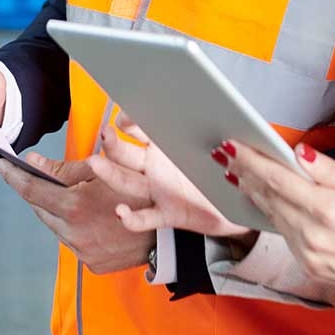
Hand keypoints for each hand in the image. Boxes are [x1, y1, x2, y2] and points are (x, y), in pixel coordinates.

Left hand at [0, 153, 155, 274]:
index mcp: (74, 206)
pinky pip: (74, 241)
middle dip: (40, 193)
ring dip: (61, 211)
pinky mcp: (91, 263)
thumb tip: (33, 161)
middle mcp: (72, 233)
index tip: (3, 167)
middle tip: (41, 177)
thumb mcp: (104, 171)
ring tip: (78, 198)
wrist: (169, 233)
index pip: (32, 190)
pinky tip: (94, 219)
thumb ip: (65, 168)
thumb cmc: (139, 192)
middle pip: (42, 209)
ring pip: (58, 226)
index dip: (15, 177)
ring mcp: (81, 251)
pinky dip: (77, 228)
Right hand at [92, 114, 248, 238]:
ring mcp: (159, 191)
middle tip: (105, 133)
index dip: (132, 121)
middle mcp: (157, 167)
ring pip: (128, 182)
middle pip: (127, 154)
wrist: (238, 206)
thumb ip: (223, 128)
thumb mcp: (226, 145)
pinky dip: (131, 217)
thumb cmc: (226, 172)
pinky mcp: (167, 214)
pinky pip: (145, 218)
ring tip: (96, 165)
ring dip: (110, 174)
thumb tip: (227, 116)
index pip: (143, 128)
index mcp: (168, 144)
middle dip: (112, 143)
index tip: (127, 116)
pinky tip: (122, 212)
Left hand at [224, 143, 334, 298]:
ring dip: (252, 193)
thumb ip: (329, 171)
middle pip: (268, 198)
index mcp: (328, 210)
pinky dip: (271, 214)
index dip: (252, 161)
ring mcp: (308, 255)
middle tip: (224, 153)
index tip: (234, 145)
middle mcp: (312, 235)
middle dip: (245, 173)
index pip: (278, 180)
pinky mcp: (308, 268)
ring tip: (236, 172)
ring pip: (272, 217)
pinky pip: (283, 234)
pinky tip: (262, 200)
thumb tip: (298, 153)